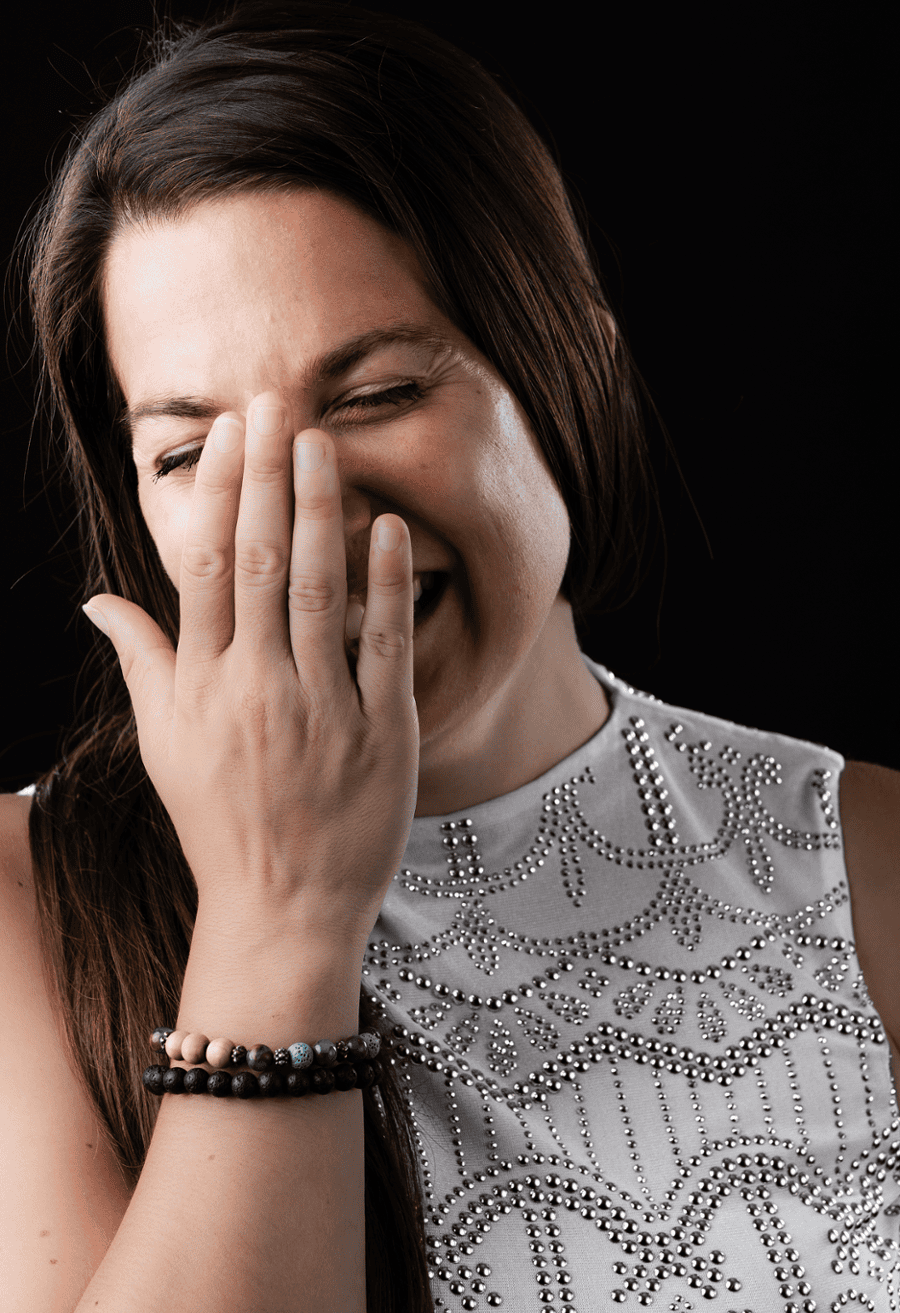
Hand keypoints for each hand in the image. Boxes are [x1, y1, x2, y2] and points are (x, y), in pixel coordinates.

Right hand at [83, 393, 418, 945]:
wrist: (284, 909)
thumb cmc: (220, 820)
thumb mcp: (164, 744)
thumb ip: (141, 662)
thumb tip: (99, 600)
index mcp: (201, 686)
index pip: (207, 569)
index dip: (218, 494)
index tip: (230, 433)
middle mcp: (257, 688)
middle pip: (262, 564)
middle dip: (268, 478)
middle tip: (278, 403)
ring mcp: (322, 709)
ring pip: (320, 592)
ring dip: (322, 511)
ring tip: (324, 444)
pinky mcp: (382, 731)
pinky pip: (385, 645)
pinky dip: (388, 585)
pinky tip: (389, 527)